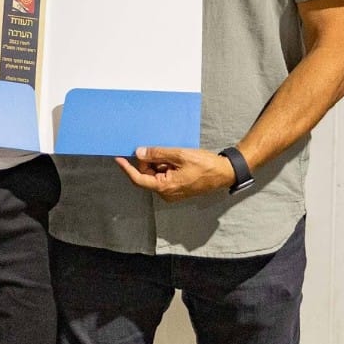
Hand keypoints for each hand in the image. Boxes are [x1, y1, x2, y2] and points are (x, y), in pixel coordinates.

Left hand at [116, 147, 235, 201]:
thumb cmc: (205, 165)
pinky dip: (166, 167)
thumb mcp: (180, 155)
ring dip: (160, 163)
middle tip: (162, 151)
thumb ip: (157, 154)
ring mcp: (172, 193)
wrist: (225, 172)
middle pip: (147, 175)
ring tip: (176, 156)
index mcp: (165, 187)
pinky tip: (178, 160)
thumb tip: (138, 153)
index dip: (126, 168)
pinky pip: (164, 177)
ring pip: (156, 175)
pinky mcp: (177, 189)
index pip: (138, 178)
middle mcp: (166, 193)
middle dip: (150, 162)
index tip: (118, 158)